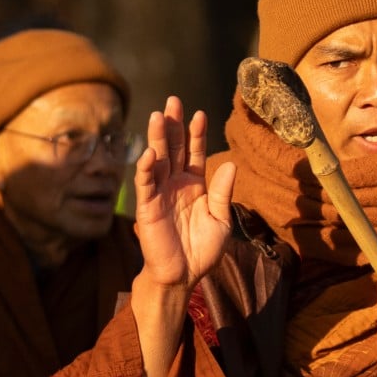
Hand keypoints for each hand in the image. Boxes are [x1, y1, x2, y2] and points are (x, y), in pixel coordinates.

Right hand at [133, 96, 234, 292]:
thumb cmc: (202, 251)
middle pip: (174, 149)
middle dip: (173, 125)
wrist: (183, 276)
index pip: (194, 153)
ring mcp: (160, 193)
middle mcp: (175, 184)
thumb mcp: (221, 220)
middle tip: (172, 100)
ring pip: (158, 160)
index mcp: (194, 185)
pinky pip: (145, 184)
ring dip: (157, 138)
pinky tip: (149, 152)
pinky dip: (146, 168)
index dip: (196, 134)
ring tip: (158, 116)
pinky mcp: (147, 207)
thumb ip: (223, 193)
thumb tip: (231, 163)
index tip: (199, 114)